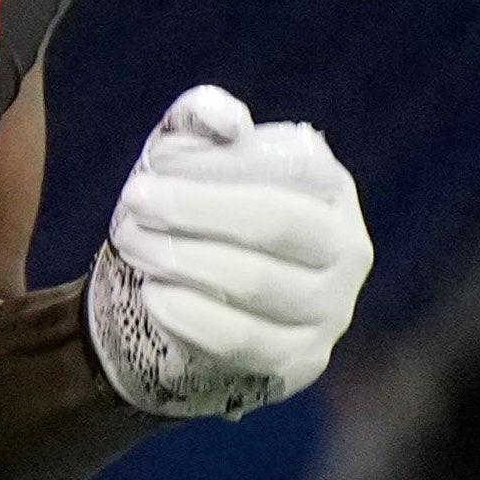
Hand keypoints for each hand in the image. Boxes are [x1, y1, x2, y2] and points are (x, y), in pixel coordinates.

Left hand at [86, 87, 368, 420]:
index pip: (288, 167)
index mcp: (331, 188)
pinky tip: (152, 293)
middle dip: (195, 210)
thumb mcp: (193, 155)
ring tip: (131, 242)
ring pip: (258, 283)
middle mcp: (347, 248)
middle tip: (132, 200)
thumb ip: (202, 118)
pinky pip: (243, 341)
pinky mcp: (300, 361)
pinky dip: (191, 315)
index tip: (155, 164)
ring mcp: (331, 310)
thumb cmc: (198, 214)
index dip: (218, 165)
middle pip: (277, 223)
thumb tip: (225, 119)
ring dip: (183, 259)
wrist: (195, 301)